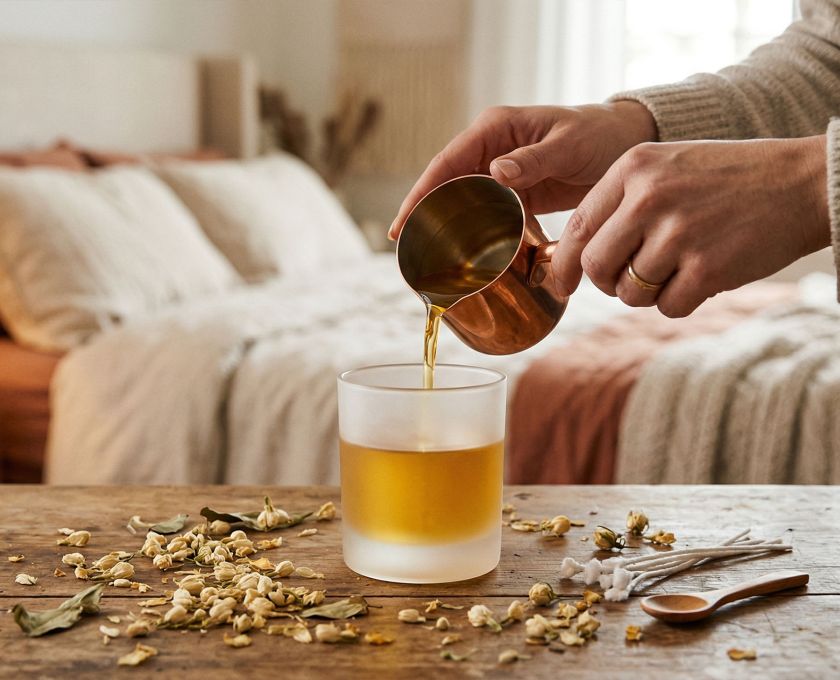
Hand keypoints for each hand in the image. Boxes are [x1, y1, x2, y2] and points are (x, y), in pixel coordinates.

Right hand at [388, 101, 656, 238]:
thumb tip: (495, 172)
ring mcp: (501, 172)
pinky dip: (478, 233)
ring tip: (428, 257)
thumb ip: (533, 159)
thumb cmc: (598, 135)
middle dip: (425, 214)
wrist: (623, 143)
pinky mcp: (515, 192)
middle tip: (408, 249)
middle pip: (447, 184)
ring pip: (464, 201)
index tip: (403, 223)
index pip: (447, 162)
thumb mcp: (568, 145)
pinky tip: (468, 254)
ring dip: (448, 226)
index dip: (421, 193)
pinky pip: (488, 213)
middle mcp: (491, 149)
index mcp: (495, 129)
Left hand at [553, 136, 829, 316]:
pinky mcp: (706, 267)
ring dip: (649, 293)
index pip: (578, 227)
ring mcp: (678, 233)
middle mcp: (649, 198)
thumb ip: (620, 204)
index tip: (560, 284)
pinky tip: (702, 277)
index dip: (564, 264)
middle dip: (608, 283)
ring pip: (629, 293)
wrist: (801, 182)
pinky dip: (680, 302)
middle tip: (631, 279)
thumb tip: (576, 260)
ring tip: (679, 268)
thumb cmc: (727, 179)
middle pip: (597, 267)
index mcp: (634, 168)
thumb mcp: (666, 169)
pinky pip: (667, 307)